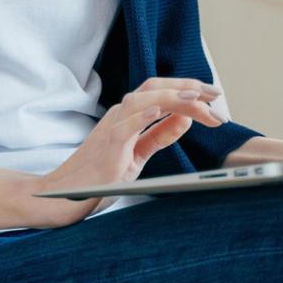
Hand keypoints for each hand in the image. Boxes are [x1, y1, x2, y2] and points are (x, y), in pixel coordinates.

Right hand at [30, 76, 227, 226]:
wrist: (67, 194)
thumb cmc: (99, 175)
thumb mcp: (138, 153)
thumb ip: (160, 135)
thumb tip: (186, 120)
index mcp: (129, 116)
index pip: (161, 92)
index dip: (187, 89)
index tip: (212, 96)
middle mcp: (121, 115)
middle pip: (155, 88)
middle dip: (187, 87)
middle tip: (215, 95)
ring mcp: (112, 128)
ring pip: (142, 100)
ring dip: (171, 96)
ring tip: (196, 98)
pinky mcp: (107, 146)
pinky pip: (125, 125)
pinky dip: (142, 115)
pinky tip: (159, 110)